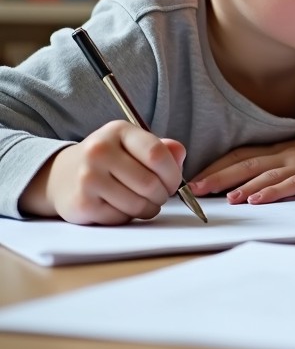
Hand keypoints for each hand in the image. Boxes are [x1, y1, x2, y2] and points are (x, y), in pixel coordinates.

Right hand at [18, 120, 185, 224]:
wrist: (60, 175)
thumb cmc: (108, 160)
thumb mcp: (133, 145)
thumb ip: (162, 149)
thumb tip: (180, 156)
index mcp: (119, 131)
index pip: (156, 154)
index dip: (173, 174)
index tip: (174, 183)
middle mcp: (99, 151)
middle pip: (149, 183)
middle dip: (163, 195)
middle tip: (160, 196)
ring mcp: (88, 177)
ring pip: (137, 203)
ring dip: (149, 208)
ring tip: (145, 203)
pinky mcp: (82, 204)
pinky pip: (120, 217)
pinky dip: (129, 217)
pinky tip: (123, 208)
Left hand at [188, 130, 294, 204]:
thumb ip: (275, 170)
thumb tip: (243, 187)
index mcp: (278, 151)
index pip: (240, 156)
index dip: (216, 166)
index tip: (194, 180)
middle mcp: (286, 155)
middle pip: (246, 164)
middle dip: (219, 176)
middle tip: (195, 190)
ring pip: (266, 174)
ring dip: (242, 185)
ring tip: (223, 198)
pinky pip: (291, 184)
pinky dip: (272, 192)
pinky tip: (258, 200)